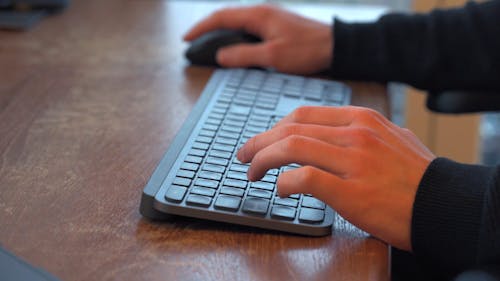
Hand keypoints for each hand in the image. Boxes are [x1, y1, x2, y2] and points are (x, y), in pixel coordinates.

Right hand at [183, 5, 331, 74]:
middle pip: (226, 16)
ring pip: (237, 22)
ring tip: (207, 45)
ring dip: (220, 32)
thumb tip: (221, 56)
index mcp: (258, 15)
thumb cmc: (307, 50)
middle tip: (192, 43)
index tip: (186, 39)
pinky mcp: (276, 25)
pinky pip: (248, 27)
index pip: (220, 17)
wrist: (334, 45)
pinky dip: (234, 35)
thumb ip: (244, 55)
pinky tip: (233, 45)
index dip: (200, 28)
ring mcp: (269, 17)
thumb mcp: (273, 57)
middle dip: (206, 29)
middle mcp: (262, 12)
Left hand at [237, 106, 435, 250]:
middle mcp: (355, 133)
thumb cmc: (416, 177)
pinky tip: (279, 190)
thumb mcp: (391, 138)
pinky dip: (284, 182)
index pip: (303, 114)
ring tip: (252, 173)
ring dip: (263, 160)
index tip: (262, 140)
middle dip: (259, 142)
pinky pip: (304, 178)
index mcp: (361, 119)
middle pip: (290, 128)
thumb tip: (328, 134)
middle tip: (244, 156)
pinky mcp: (351, 191)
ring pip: (291, 147)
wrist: (445, 205)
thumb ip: (360, 132)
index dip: (274, 127)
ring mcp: (354, 160)